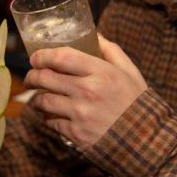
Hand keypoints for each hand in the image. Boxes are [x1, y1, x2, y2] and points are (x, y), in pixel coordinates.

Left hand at [24, 33, 146, 148]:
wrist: (145, 141)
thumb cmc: (137, 103)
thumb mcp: (130, 72)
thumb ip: (111, 51)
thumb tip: (96, 35)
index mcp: (101, 72)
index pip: (61, 57)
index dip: (42, 55)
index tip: (36, 57)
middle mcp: (87, 91)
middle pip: (45, 78)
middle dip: (32, 76)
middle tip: (31, 77)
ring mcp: (80, 114)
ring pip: (43, 101)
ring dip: (35, 98)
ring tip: (36, 96)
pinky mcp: (76, 134)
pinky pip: (51, 122)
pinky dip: (47, 117)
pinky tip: (49, 114)